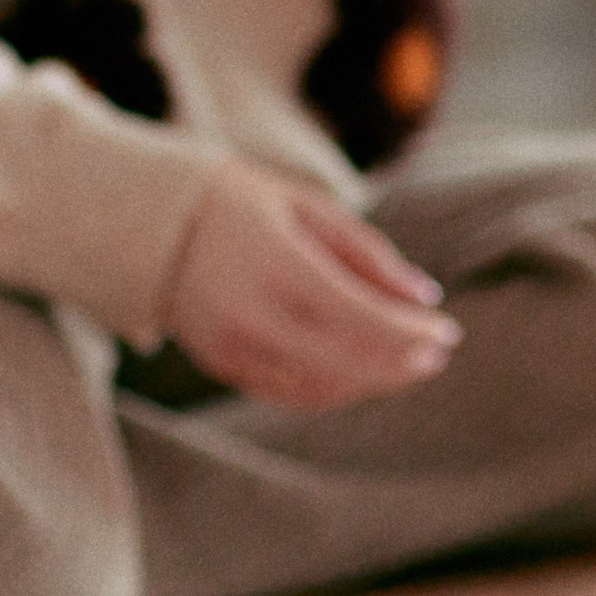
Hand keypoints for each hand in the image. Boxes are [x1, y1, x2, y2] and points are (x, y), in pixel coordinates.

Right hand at [164, 160, 461, 411]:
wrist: (148, 223)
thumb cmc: (239, 202)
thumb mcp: (306, 205)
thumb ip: (367, 253)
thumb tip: (426, 297)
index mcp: (276, 264)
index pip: (359, 317)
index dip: (410, 333)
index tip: (448, 331)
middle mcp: (251, 314)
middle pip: (346, 361)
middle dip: (401, 363)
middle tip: (439, 352)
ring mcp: (232, 347)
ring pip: (320, 387)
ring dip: (374, 381)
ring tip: (410, 363)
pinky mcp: (220, 365)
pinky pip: (288, 393)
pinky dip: (335, 389)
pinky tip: (364, 371)